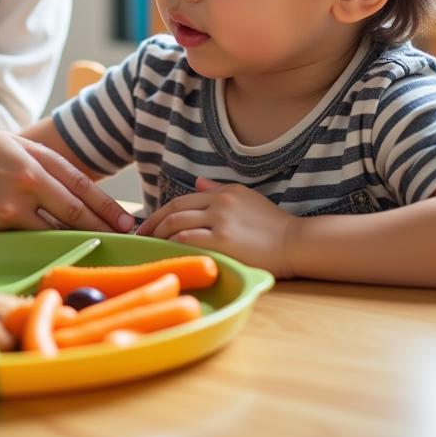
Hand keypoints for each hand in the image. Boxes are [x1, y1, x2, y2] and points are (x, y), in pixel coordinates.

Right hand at [0, 129, 135, 234]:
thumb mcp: (14, 142)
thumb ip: (44, 160)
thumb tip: (76, 182)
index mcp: (32, 160)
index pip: (80, 186)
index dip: (107, 205)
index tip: (127, 219)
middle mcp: (25, 185)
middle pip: (74, 212)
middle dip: (103, 226)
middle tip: (125, 237)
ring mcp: (9, 210)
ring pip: (54, 230)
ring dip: (79, 238)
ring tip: (102, 244)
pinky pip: (30, 236)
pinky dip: (50, 241)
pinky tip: (65, 246)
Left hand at [136, 178, 298, 277]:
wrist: (296, 242)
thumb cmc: (274, 225)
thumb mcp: (246, 198)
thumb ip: (219, 190)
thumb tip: (197, 183)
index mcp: (223, 193)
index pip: (182, 200)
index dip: (160, 213)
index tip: (148, 224)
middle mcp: (218, 203)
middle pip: (174, 210)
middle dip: (152, 224)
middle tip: (139, 236)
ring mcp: (220, 221)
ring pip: (176, 225)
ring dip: (158, 236)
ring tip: (149, 247)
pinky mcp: (223, 241)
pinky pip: (187, 241)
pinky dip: (172, 246)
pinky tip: (166, 253)